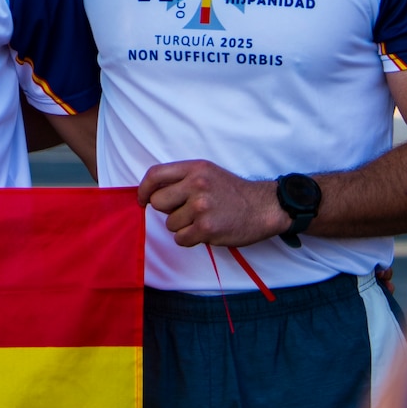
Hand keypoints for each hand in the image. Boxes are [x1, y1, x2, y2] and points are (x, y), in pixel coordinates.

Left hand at [139, 160, 291, 248]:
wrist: (263, 207)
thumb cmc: (233, 192)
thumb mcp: (208, 173)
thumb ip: (182, 178)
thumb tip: (152, 192)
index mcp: (194, 168)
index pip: (155, 175)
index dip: (143, 189)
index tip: (142, 199)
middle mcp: (196, 185)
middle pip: (158, 202)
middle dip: (167, 210)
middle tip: (185, 211)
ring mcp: (201, 207)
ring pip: (170, 224)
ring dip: (182, 226)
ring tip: (202, 220)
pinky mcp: (206, 228)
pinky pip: (181, 239)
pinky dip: (190, 239)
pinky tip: (205, 231)